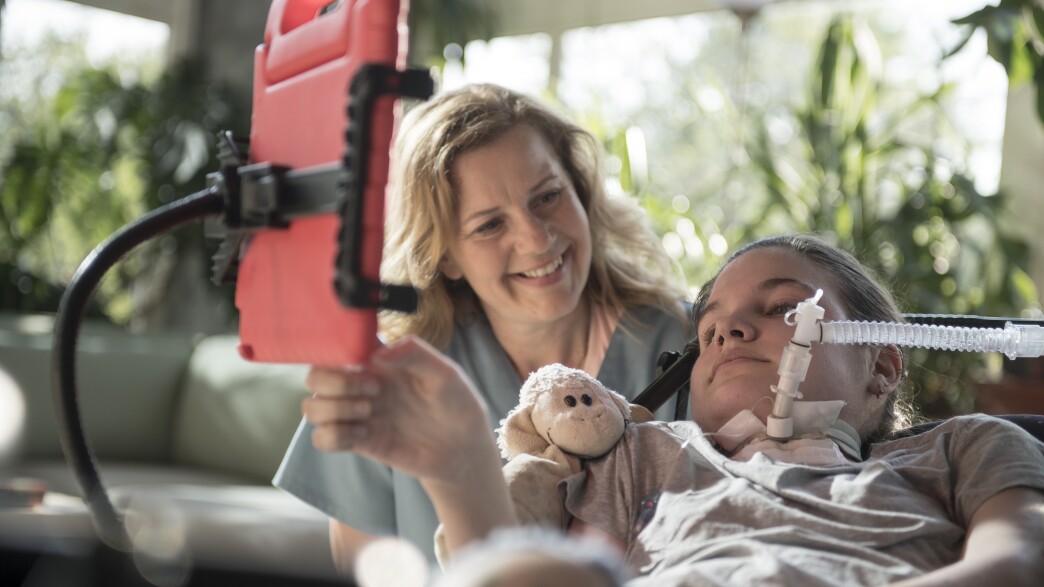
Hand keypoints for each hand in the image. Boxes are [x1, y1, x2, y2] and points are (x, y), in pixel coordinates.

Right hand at [302, 336, 494, 483]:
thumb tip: (378, 353)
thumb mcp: (445, 373)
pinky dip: (334, 436)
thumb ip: (415, 354)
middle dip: (334, 383)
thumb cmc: (457, 403)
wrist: (465, 447)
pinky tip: (364, 435)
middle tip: (373, 390)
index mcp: (378, 360)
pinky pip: (322, 439)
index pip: (335, 348)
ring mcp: (358, 414)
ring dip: (333, 409)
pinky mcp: (360, 442)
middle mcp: (361, 384)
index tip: (361, 362)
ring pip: (310, 408)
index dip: (334, 353)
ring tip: (369, 412)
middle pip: (314, 377)